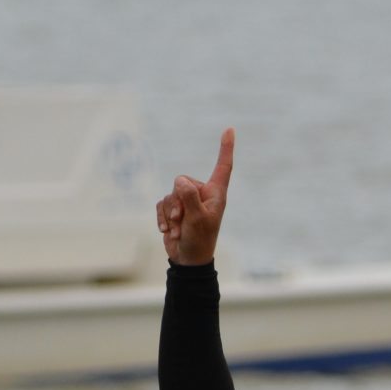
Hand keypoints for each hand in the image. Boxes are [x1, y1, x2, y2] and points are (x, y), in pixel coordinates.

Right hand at [155, 127, 233, 266]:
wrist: (187, 260)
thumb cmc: (199, 241)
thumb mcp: (196, 219)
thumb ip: (189, 197)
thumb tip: (180, 180)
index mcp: (215, 194)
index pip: (223, 167)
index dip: (226, 148)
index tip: (229, 129)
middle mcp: (201, 194)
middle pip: (182, 182)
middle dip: (178, 203)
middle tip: (183, 222)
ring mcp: (186, 201)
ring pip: (170, 194)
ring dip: (170, 214)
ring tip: (178, 230)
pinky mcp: (173, 209)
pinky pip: (161, 204)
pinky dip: (162, 218)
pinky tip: (168, 232)